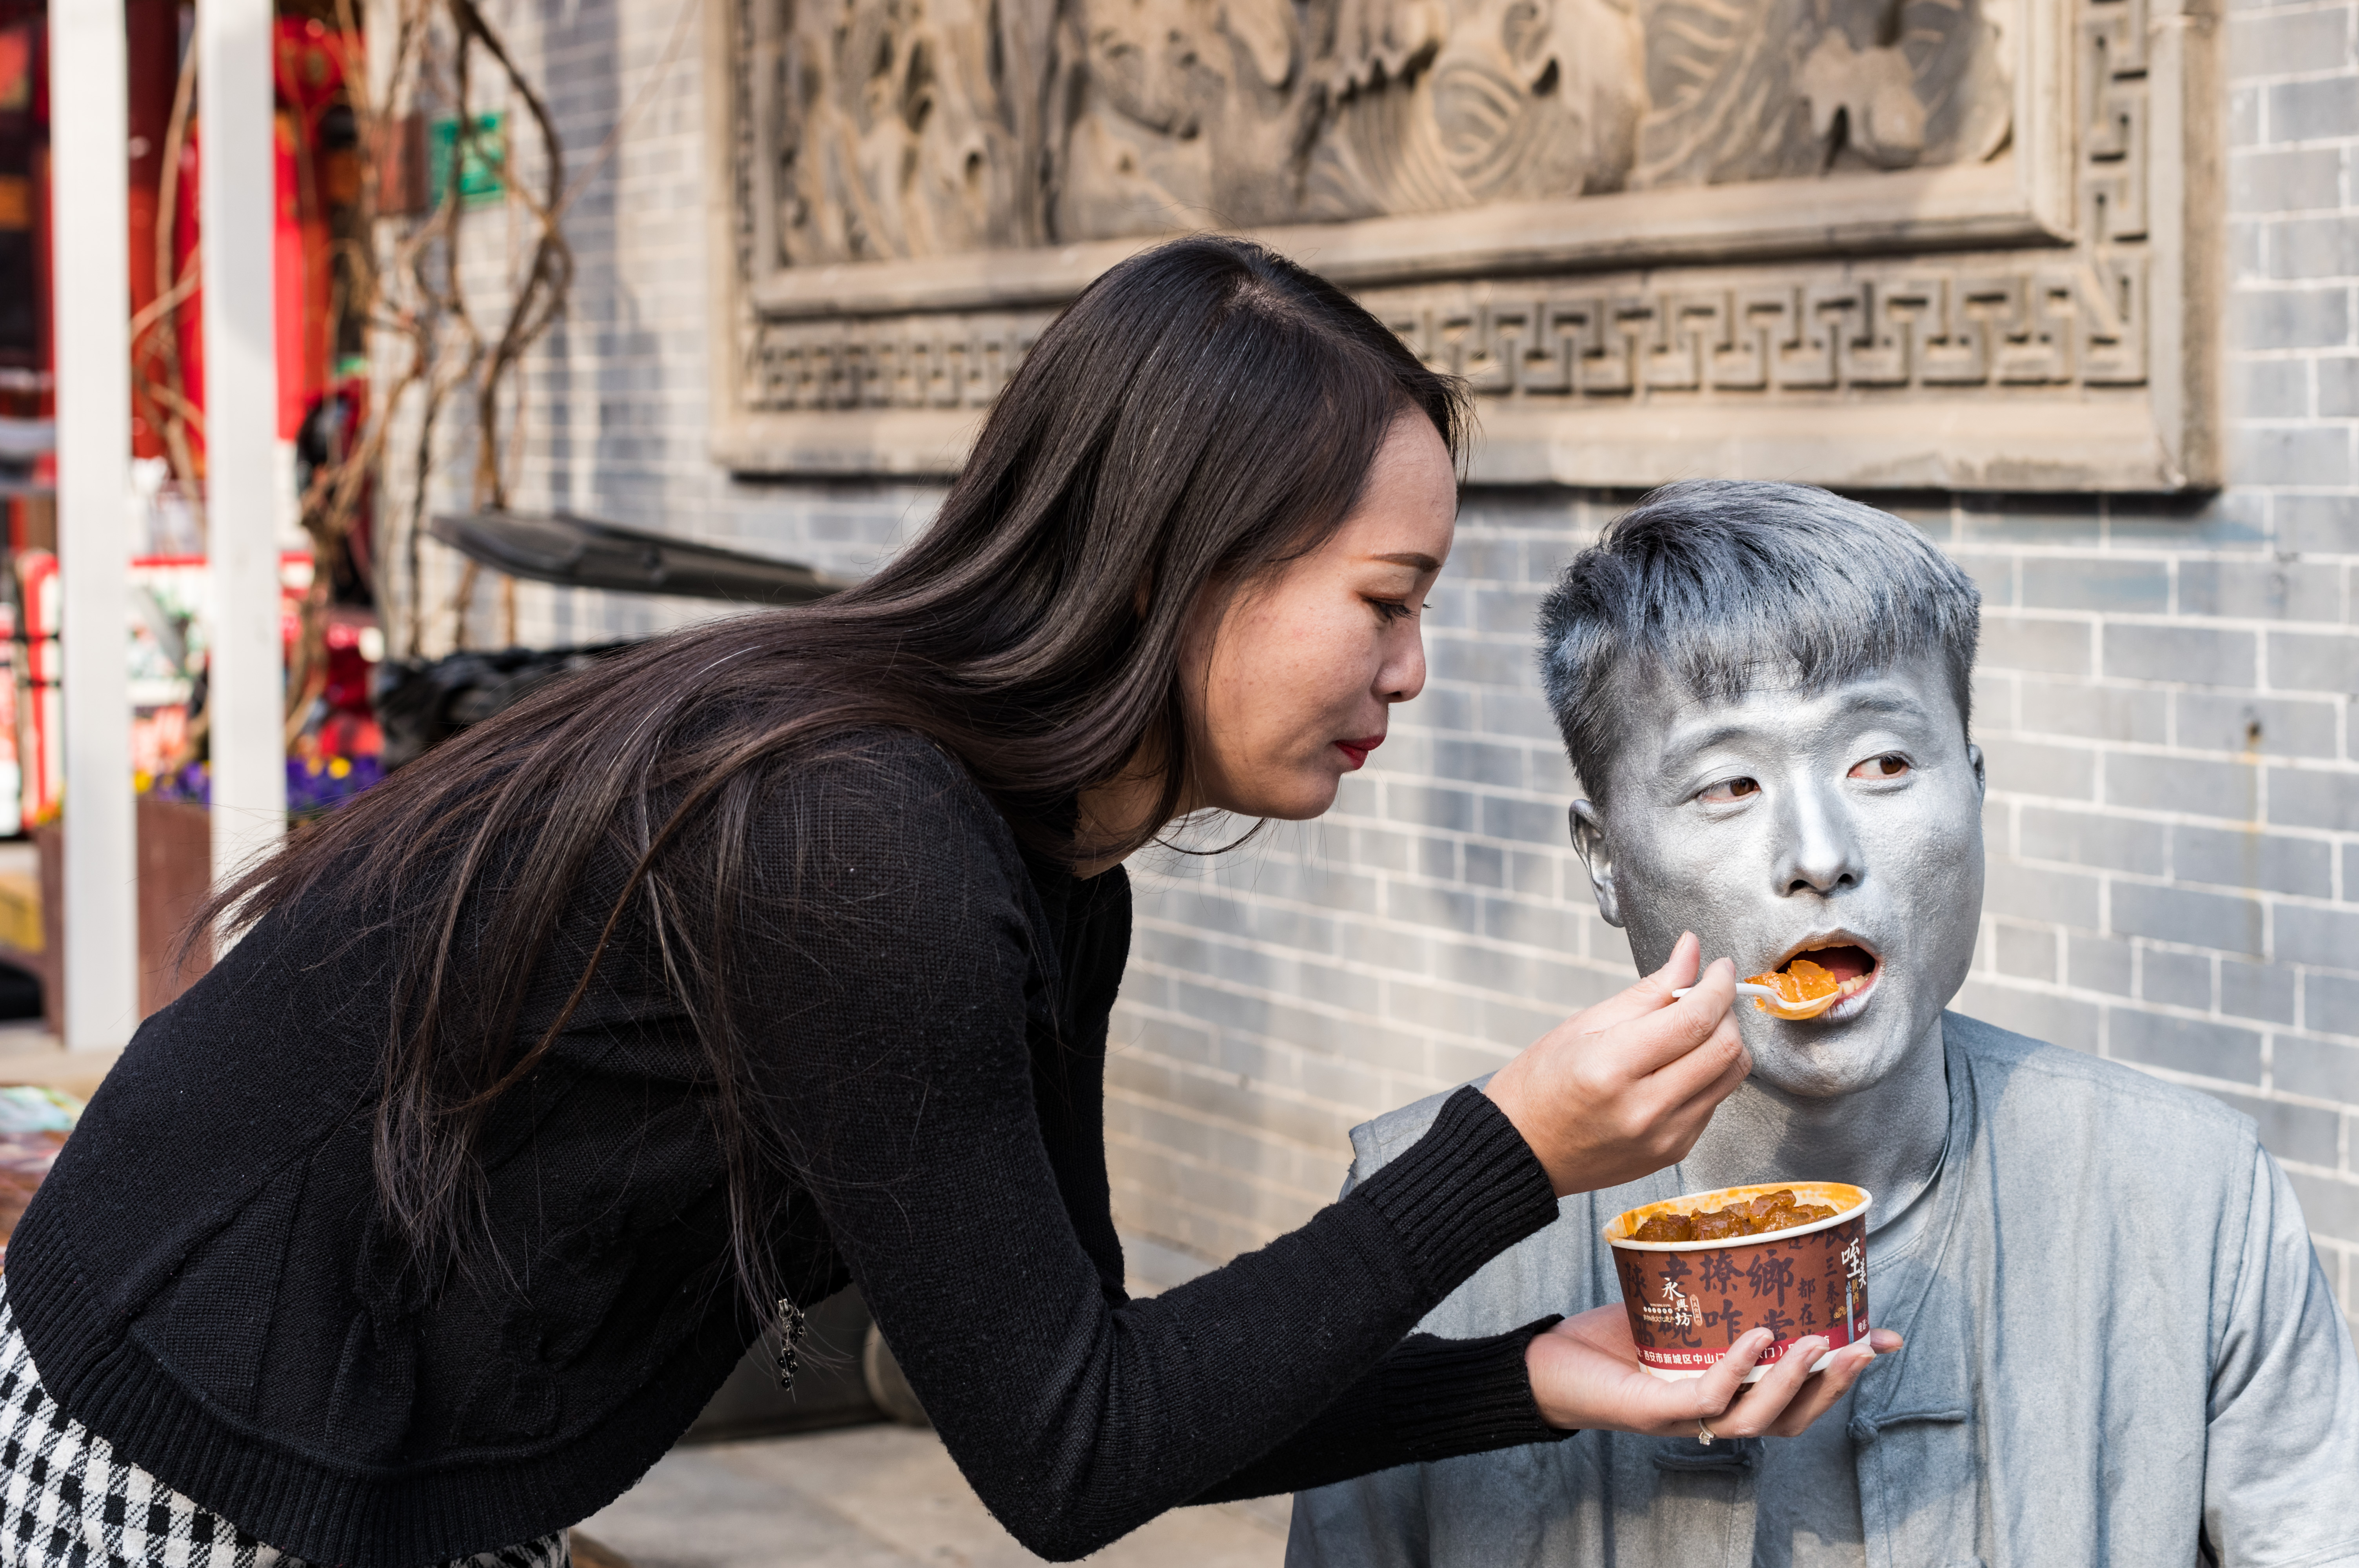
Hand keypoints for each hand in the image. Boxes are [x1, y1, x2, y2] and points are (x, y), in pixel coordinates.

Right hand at [1483, 932, 1749, 1194]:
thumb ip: (1649, 990)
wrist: (1524, 1152)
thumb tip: (1691, 952)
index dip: (1718, 986)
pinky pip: (1714, 1102)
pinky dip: (1708, 1074)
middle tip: (1709, 994)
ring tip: (1696, 1028)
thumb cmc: (1542, 1083)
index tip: (1720, 967)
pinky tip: (1678, 1065)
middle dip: (1727, 1011)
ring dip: (1725, 1042)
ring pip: (1730, 1077)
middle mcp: (1644, 1108)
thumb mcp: (1585, 1023)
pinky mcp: (1675, 1152)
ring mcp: (1664, 1136)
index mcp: (1612, 1068)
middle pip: (1724, 1049)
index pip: (1694, 1020)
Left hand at [1525, 1305, 1903, 1437]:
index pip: (1800, 1398)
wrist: (1547, 1363)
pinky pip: (1708, 1397)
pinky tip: (1757, 1337)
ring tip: (1819, 1343)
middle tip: (1866, 1346)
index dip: (1844, 1375)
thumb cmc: (1613, 1338)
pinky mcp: (1655, 1411)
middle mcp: (1715, 1414)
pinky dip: (1737, 1368)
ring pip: (1759, 1416)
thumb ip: (1716, 1293)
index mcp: (1729, 1395)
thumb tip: (1756, 1249)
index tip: (1886, 1338)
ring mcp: (1687, 1419)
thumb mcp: (1676, 1311)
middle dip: (1835, 1385)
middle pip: (1793, 1416)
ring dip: (1795, 1382)